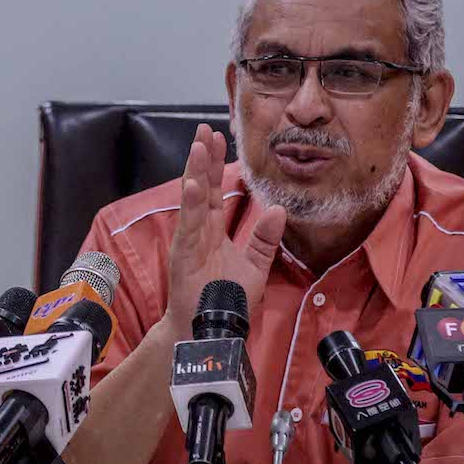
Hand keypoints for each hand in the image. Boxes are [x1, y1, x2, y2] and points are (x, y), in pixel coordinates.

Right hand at [163, 124, 286, 337]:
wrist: (210, 333)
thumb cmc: (228, 302)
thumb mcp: (255, 266)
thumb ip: (264, 239)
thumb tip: (279, 209)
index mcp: (213, 231)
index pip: (214, 191)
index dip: (216, 165)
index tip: (217, 138)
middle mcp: (199, 231)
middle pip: (200, 186)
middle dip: (202, 158)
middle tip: (204, 130)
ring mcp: (189, 241)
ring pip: (192, 200)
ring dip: (195, 172)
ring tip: (198, 146)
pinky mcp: (183, 256)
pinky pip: (188, 226)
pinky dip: (190, 205)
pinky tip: (193, 185)